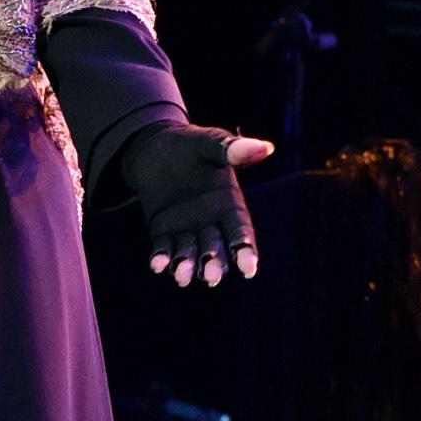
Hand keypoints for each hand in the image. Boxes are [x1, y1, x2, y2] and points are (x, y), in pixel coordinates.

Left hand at [119, 123, 275, 287]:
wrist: (155, 144)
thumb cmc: (190, 143)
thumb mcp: (211, 144)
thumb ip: (233, 149)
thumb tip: (265, 148)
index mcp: (229, 204)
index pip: (240, 231)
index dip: (245, 250)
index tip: (249, 269)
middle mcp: (210, 221)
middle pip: (216, 249)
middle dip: (215, 263)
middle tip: (212, 277)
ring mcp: (186, 228)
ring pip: (190, 253)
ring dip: (188, 266)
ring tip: (183, 277)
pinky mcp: (162, 230)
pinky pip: (163, 248)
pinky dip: (161, 258)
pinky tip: (158, 265)